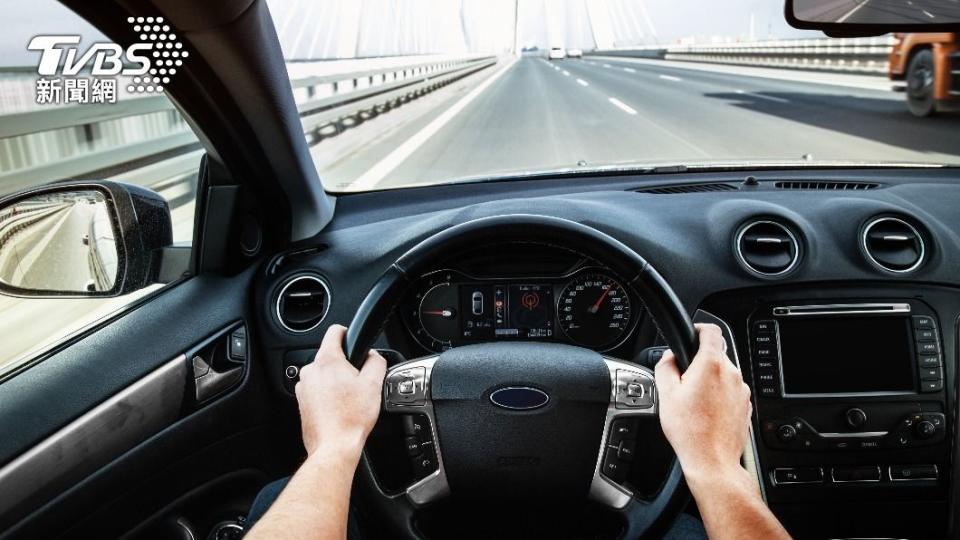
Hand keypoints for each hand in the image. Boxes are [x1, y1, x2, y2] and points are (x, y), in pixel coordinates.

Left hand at [295, 325, 386, 458]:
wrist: (334, 447)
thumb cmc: (351, 418)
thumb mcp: (374, 384)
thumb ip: (376, 361)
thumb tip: (374, 356)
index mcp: (327, 360)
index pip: (335, 332)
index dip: (348, 333)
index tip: (353, 340)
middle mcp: (311, 371)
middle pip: (330, 356)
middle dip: (345, 365)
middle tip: (359, 382)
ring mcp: (304, 387)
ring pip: (324, 374)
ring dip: (336, 381)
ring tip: (349, 398)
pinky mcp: (302, 402)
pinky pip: (317, 390)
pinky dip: (328, 394)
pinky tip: (340, 408)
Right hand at [655, 323, 752, 482]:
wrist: (712, 461)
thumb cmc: (690, 431)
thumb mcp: (666, 394)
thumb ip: (665, 367)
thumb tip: (669, 358)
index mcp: (711, 365)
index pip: (711, 331)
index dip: (699, 328)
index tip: (692, 334)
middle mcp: (731, 374)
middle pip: (716, 354)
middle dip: (699, 362)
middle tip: (683, 380)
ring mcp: (742, 390)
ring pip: (723, 374)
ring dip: (709, 380)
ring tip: (694, 401)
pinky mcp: (746, 405)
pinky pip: (731, 391)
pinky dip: (719, 395)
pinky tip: (706, 412)